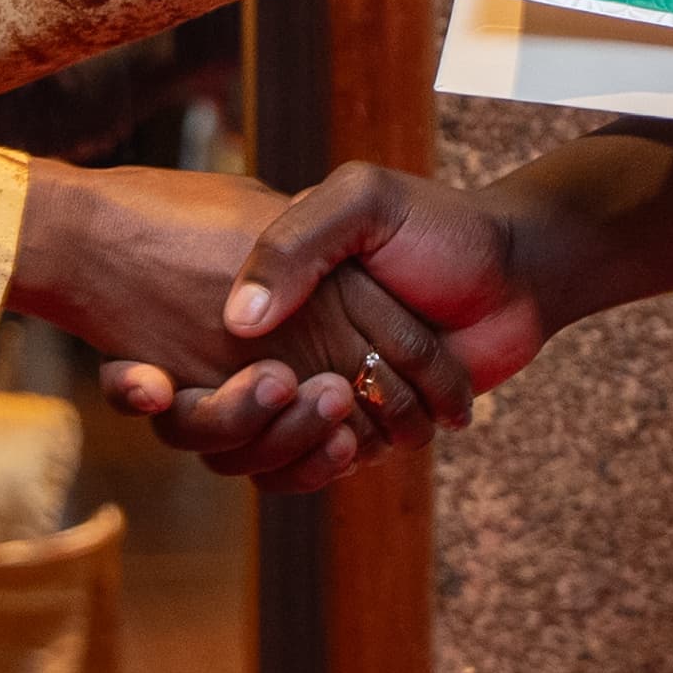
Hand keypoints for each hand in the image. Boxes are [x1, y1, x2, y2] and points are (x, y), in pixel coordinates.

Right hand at [100, 162, 550, 492]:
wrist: (518, 274)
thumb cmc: (437, 228)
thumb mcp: (363, 202)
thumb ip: (297, 240)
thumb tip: (239, 318)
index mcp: (265, 293)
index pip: (182, 349)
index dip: (154, 377)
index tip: (155, 380)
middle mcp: (275, 347)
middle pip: (206, 415)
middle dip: (226, 417)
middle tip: (280, 386)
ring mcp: (309, 392)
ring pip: (251, 451)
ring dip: (278, 446)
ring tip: (327, 414)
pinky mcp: (350, 432)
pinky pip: (304, 470)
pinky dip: (317, 468)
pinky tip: (347, 446)